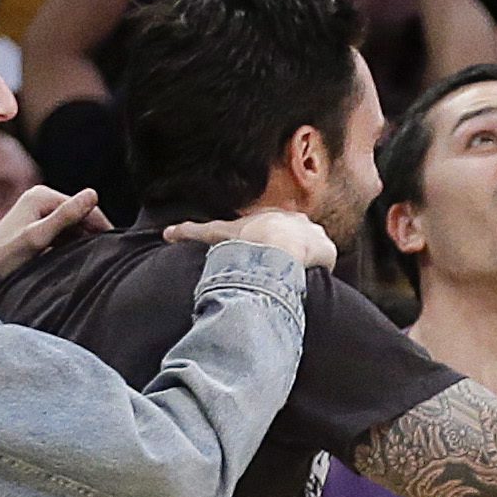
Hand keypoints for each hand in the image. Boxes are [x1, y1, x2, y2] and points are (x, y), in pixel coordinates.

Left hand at [0, 183, 111, 289]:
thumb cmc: (6, 255)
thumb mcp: (39, 236)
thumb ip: (67, 215)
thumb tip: (93, 194)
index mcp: (41, 195)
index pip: (84, 206)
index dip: (101, 225)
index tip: (117, 246)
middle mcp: (40, 198)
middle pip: (79, 215)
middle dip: (91, 233)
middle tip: (104, 255)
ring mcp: (38, 212)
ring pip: (73, 225)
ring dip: (82, 240)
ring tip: (90, 258)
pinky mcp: (37, 225)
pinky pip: (63, 233)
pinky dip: (71, 244)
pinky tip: (74, 258)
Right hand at [163, 206, 335, 269]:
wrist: (272, 250)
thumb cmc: (243, 241)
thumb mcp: (214, 233)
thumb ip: (191, 232)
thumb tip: (166, 233)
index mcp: (276, 215)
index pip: (276, 228)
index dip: (272, 242)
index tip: (265, 257)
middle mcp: (300, 221)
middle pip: (299, 237)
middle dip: (293, 251)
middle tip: (282, 270)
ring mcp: (316, 235)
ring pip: (314, 249)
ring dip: (307, 262)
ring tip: (295, 278)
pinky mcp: (329, 250)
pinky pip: (327, 262)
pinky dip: (320, 271)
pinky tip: (309, 281)